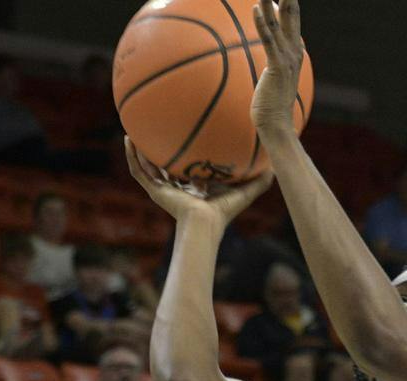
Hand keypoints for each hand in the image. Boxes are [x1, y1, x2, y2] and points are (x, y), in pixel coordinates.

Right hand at [124, 137, 275, 225]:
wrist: (204, 224)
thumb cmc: (223, 213)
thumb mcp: (244, 192)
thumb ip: (260, 182)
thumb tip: (277, 168)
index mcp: (193, 189)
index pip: (186, 171)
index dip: (185, 156)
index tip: (185, 140)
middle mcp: (176, 188)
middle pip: (164, 166)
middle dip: (159, 151)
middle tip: (156, 130)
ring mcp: (163, 190)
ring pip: (147, 167)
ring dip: (140, 150)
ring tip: (134, 130)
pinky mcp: (154, 191)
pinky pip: (138, 171)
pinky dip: (132, 156)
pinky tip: (129, 139)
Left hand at [249, 0, 305, 138]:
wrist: (276, 124)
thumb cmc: (271, 103)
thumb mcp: (274, 76)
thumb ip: (274, 60)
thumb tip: (269, 54)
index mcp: (295, 52)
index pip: (293, 20)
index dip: (290, 3)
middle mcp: (294, 52)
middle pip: (291, 16)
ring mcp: (287, 59)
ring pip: (278, 24)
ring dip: (270, 3)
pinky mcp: (277, 67)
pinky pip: (268, 40)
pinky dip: (262, 23)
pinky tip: (257, 8)